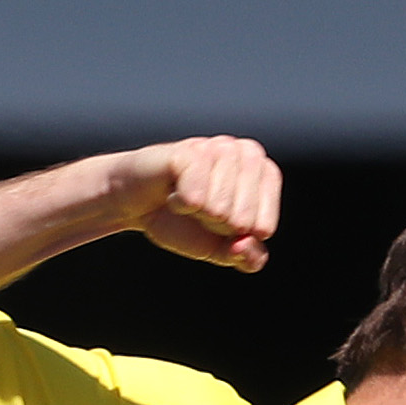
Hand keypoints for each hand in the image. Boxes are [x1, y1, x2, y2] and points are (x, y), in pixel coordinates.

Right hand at [120, 137, 278, 271]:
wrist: (140, 204)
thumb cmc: (186, 221)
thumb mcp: (222, 248)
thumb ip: (248, 257)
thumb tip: (244, 246)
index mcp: (266, 174)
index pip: (263, 227)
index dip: (235, 237)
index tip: (218, 220)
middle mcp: (248, 153)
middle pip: (242, 220)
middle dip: (215, 225)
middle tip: (198, 208)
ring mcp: (220, 147)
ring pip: (219, 209)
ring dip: (196, 213)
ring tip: (186, 197)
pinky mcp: (192, 150)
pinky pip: (195, 199)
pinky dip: (179, 204)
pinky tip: (172, 190)